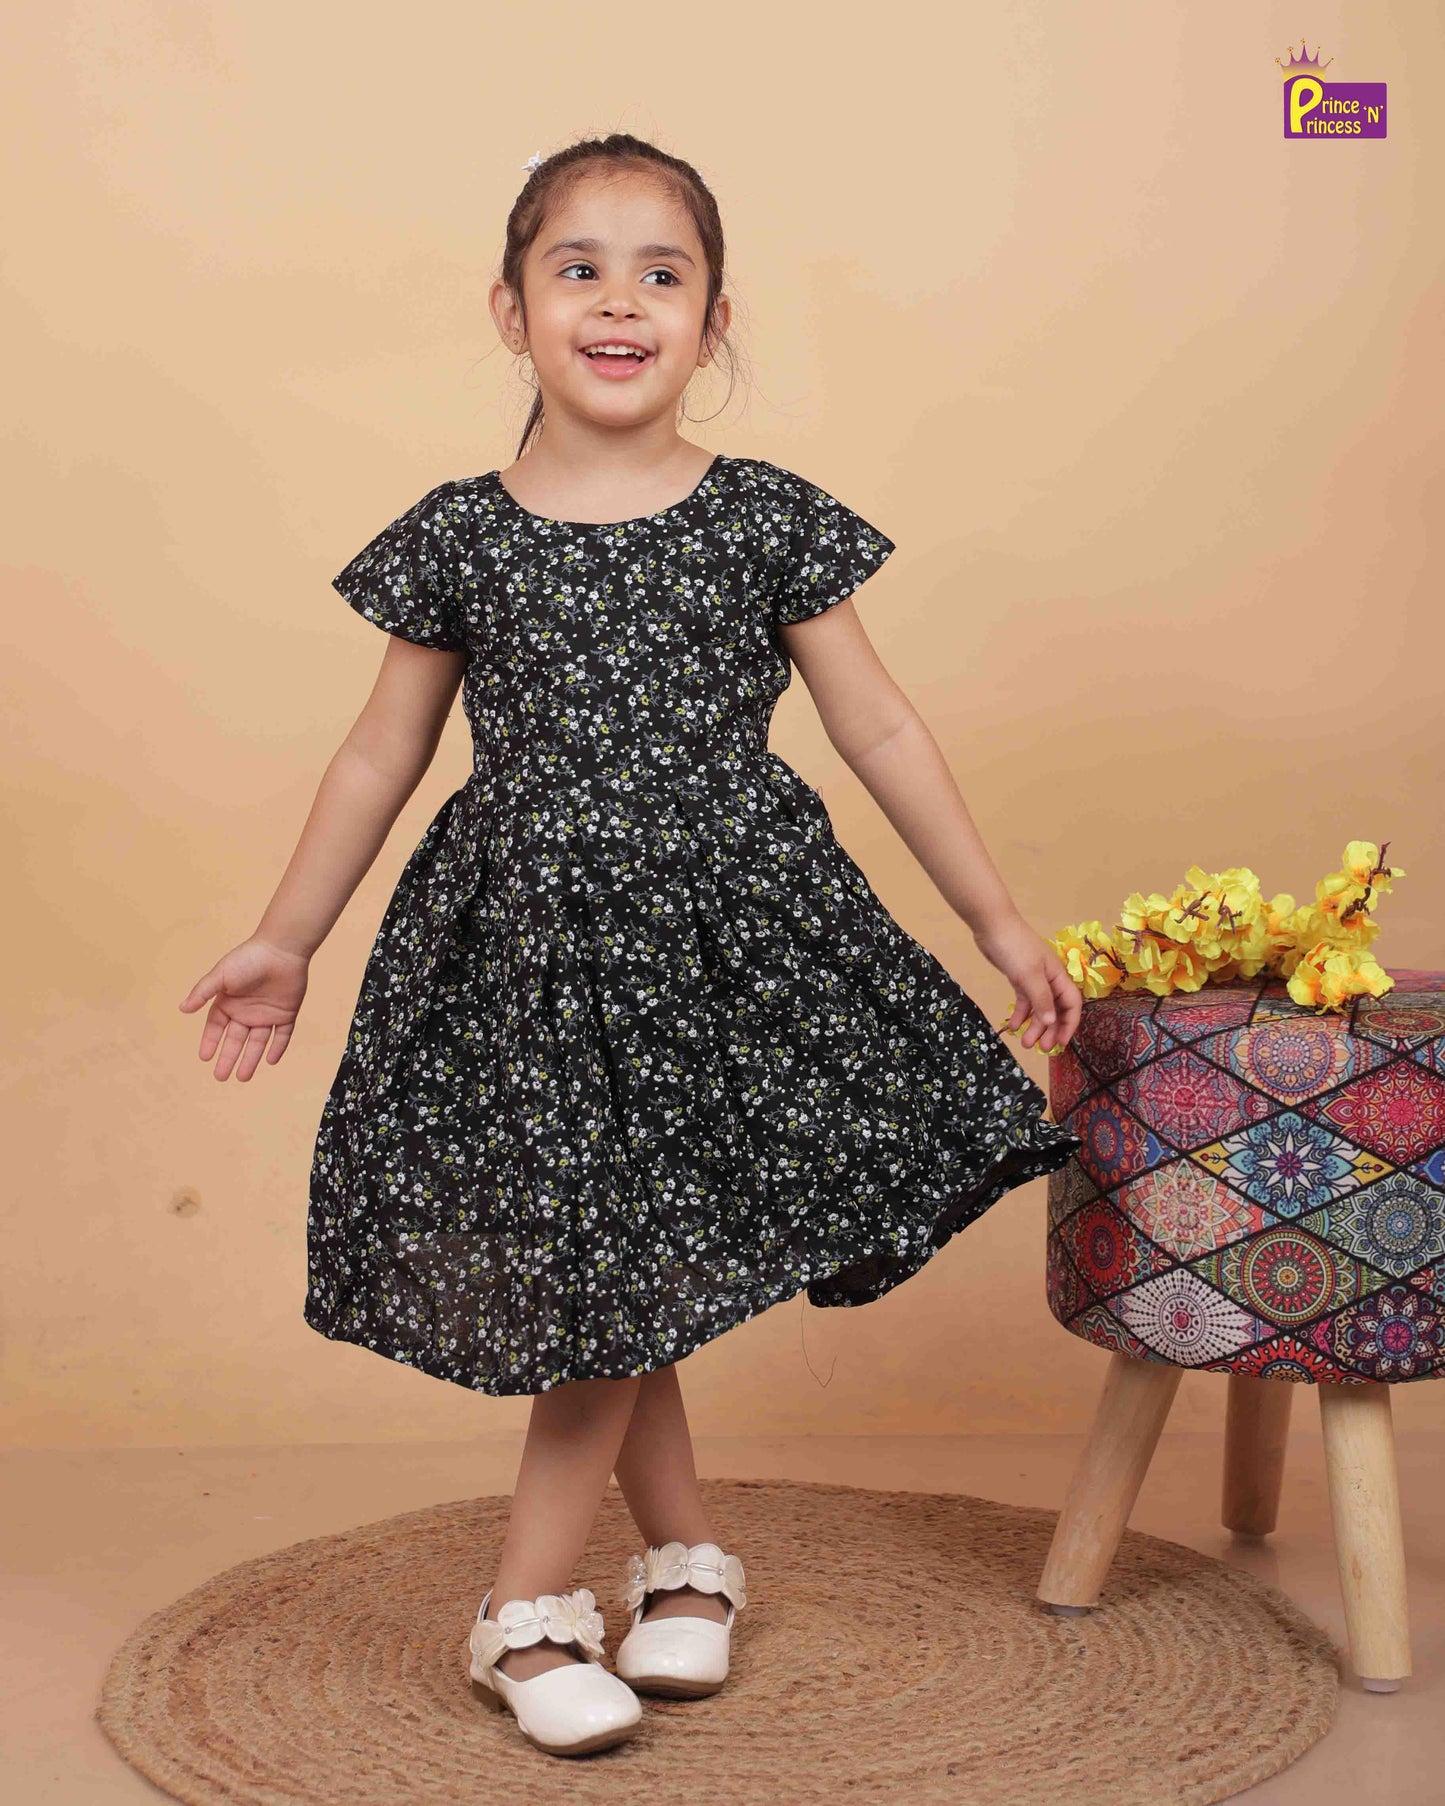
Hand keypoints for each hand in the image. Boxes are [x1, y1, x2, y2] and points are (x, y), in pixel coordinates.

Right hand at [178, 938, 309, 1079]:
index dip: (210, 1042)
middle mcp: (246, 1011)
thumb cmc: (248, 959)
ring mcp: (266, 1013)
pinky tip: (270, 1061)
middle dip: (228, 1058)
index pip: (216, 1027)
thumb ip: (202, 992)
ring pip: (257, 1042)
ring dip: (250, 1059)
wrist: (281, 949)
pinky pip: (282, 1035)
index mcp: (228, 1002)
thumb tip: (182, 1009)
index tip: (204, 1058)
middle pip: (235, 1039)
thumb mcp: (221, 976)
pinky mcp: (286, 1013)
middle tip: (221, 1076)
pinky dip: (277, 1048)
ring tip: (242, 1077)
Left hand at [971, 911, 1081, 1053]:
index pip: (1072, 1004)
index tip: (1062, 1043)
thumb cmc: (1015, 947)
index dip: (1069, 1025)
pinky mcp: (1018, 977)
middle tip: (1041, 1048)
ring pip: (1039, 1007)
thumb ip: (1041, 1000)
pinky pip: (1024, 1000)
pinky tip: (1013, 1026)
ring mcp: (1034, 978)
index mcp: (1058, 976)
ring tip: (1025, 1043)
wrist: (992, 925)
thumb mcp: (1029, 976)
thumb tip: (1052, 1022)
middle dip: (1050, 1029)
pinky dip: (1020, 1014)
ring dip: (1034, 1025)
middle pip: (1055, 1009)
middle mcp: (1050, 979)